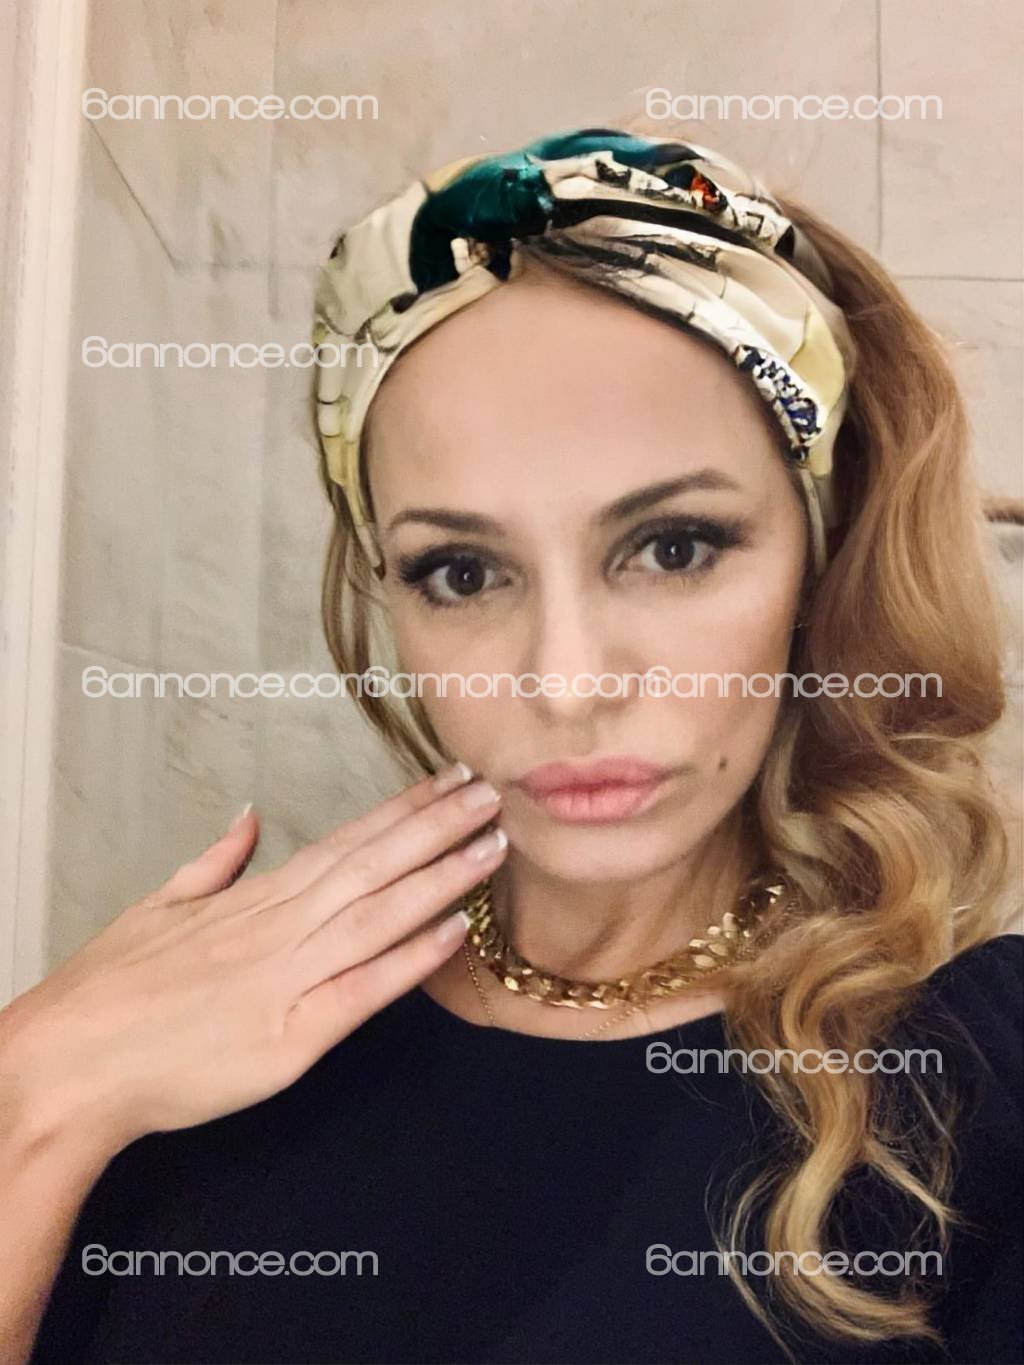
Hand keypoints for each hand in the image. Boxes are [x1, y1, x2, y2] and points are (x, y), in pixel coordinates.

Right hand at [0, 765, 504, 1156]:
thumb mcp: (157, 906)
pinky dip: (408, 960)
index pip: (344, 844)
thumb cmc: (108, 991)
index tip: (446, 782)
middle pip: (371, 868)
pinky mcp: (288, 1039)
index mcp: (253, 900)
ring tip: (491, 846)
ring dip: (439, 879)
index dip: (401, 812)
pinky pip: (360, 991)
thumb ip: (214, 862)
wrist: (66, 1066)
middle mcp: (278, 928)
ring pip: (376, 917)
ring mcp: (285, 980)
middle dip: (436, 827)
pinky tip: (452, 932)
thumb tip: (250, 815)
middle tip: (492, 793)